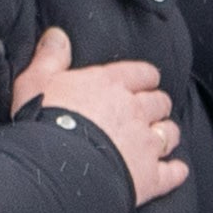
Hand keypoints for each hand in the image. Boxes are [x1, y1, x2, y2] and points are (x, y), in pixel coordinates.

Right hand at [12, 25, 186, 205]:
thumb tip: (57, 35)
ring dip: (167, 134)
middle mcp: (135, 110)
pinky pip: (172, 172)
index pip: (141, 73)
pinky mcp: (149, 177)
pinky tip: (176, 171)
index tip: (144, 81)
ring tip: (160, 138)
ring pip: (170, 133)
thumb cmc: (44, 123)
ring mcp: (145, 144)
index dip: (145, 77)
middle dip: (157, 105)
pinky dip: (176, 171)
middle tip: (149, 111)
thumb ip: (50, 57)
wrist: (58, 169)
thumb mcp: (36, 82)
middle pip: (160, 102)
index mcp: (111, 84)